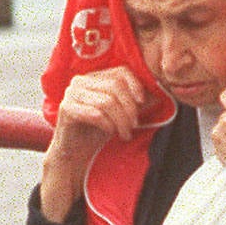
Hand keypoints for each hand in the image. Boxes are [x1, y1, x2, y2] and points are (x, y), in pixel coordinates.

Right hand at [40, 67, 149, 221]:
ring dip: (120, 120)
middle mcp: (81, 81)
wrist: (74, 153)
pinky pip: (94, 113)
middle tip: (134, 125)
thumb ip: (136, 102)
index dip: (135, 85)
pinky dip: (107, 124)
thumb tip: (159, 92)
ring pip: (106, 101)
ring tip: (125, 133)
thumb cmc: (97, 131)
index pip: (120, 71)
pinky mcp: (66, 109)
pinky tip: (110, 132)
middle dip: (129, 108)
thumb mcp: (121, 114)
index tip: (143, 103)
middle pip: (115, 86)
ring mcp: (71, 93)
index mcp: (95, 77)